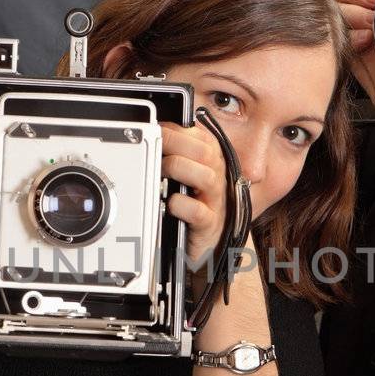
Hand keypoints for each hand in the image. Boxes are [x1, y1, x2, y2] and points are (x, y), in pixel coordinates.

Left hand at [163, 120, 228, 268]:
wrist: (208, 245)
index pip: (202, 138)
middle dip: (176, 144)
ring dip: (179, 169)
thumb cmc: (195, 206)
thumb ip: (179, 154)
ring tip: (162, 172)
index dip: (178, 131)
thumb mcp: (190, 177)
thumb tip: (158, 134)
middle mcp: (217, 179)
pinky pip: (198, 212)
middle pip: (206, 152)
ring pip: (206, 177)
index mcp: (213, 164)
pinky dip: (182, 205)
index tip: (158, 130)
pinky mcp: (208, 226)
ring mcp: (214, 203)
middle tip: (156, 148)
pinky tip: (170, 203)